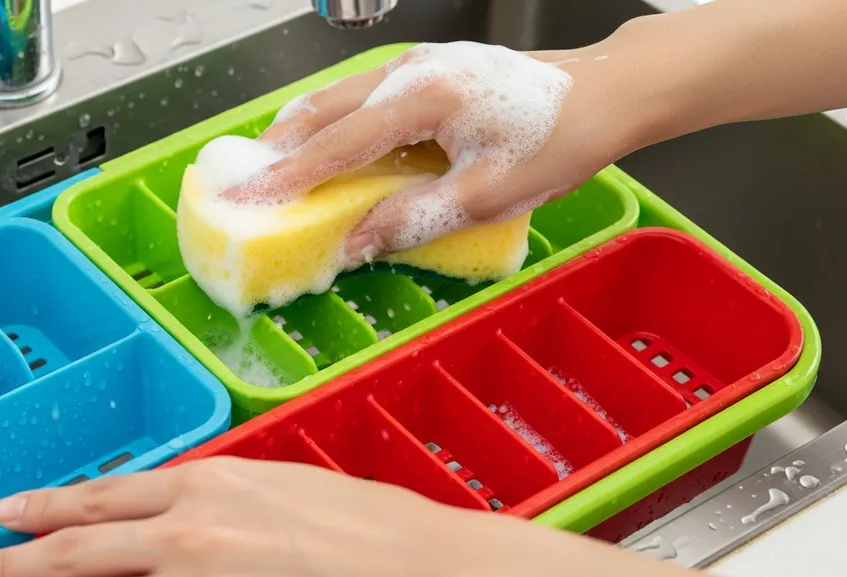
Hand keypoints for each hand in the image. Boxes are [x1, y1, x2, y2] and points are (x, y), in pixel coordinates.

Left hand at [0, 457, 748, 576]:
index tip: (4, 513)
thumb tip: (179, 515)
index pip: (101, 495)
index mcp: (210, 486)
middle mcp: (187, 537)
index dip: (43, 506)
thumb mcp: (291, 488)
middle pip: (72, 552)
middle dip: (8, 566)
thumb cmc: (379, 531)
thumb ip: (227, 498)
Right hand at [239, 41, 642, 263]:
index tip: (248, 200)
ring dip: (301, 130)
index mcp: (425, 98)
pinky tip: (327, 142)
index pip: (337, 143)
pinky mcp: (430, 68)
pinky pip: (363, 92)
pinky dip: (333, 119)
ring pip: (338, 94)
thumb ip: (416, 218)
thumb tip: (357, 242)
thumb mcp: (489, 195)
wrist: (604, 94)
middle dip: (277, 146)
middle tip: (242, 181)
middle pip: (323, 107)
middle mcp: (413, 70)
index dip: (288, 177)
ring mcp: (420, 63)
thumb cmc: (558, 138)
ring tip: (271, 164)